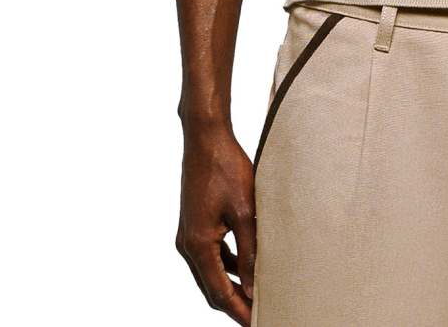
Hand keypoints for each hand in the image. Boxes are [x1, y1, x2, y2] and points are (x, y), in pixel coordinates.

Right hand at [176, 124, 256, 320]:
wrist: (206, 138)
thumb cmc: (226, 169)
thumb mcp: (245, 211)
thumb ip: (250, 251)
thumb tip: (255, 286)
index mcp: (198, 245)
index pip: (220, 292)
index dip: (239, 311)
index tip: (258, 322)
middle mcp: (187, 245)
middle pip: (212, 288)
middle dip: (235, 304)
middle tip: (260, 314)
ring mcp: (187, 235)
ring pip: (210, 272)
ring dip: (231, 285)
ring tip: (256, 295)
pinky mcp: (193, 224)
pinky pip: (210, 255)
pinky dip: (226, 265)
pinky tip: (246, 266)